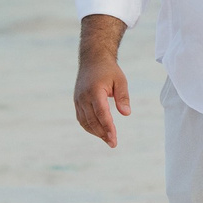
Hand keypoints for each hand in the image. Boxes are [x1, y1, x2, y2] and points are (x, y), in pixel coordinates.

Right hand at [74, 14, 131, 146]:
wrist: (92, 59)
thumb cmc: (109, 70)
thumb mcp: (120, 80)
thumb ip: (123, 97)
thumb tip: (126, 113)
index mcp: (95, 91)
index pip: (101, 113)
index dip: (107, 127)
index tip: (114, 138)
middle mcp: (83, 97)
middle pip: (92, 120)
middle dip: (103, 133)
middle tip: (113, 143)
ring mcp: (78, 100)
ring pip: (85, 121)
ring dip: (96, 132)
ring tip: (108, 140)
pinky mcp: (77, 101)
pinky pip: (81, 118)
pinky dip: (89, 127)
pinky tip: (99, 132)